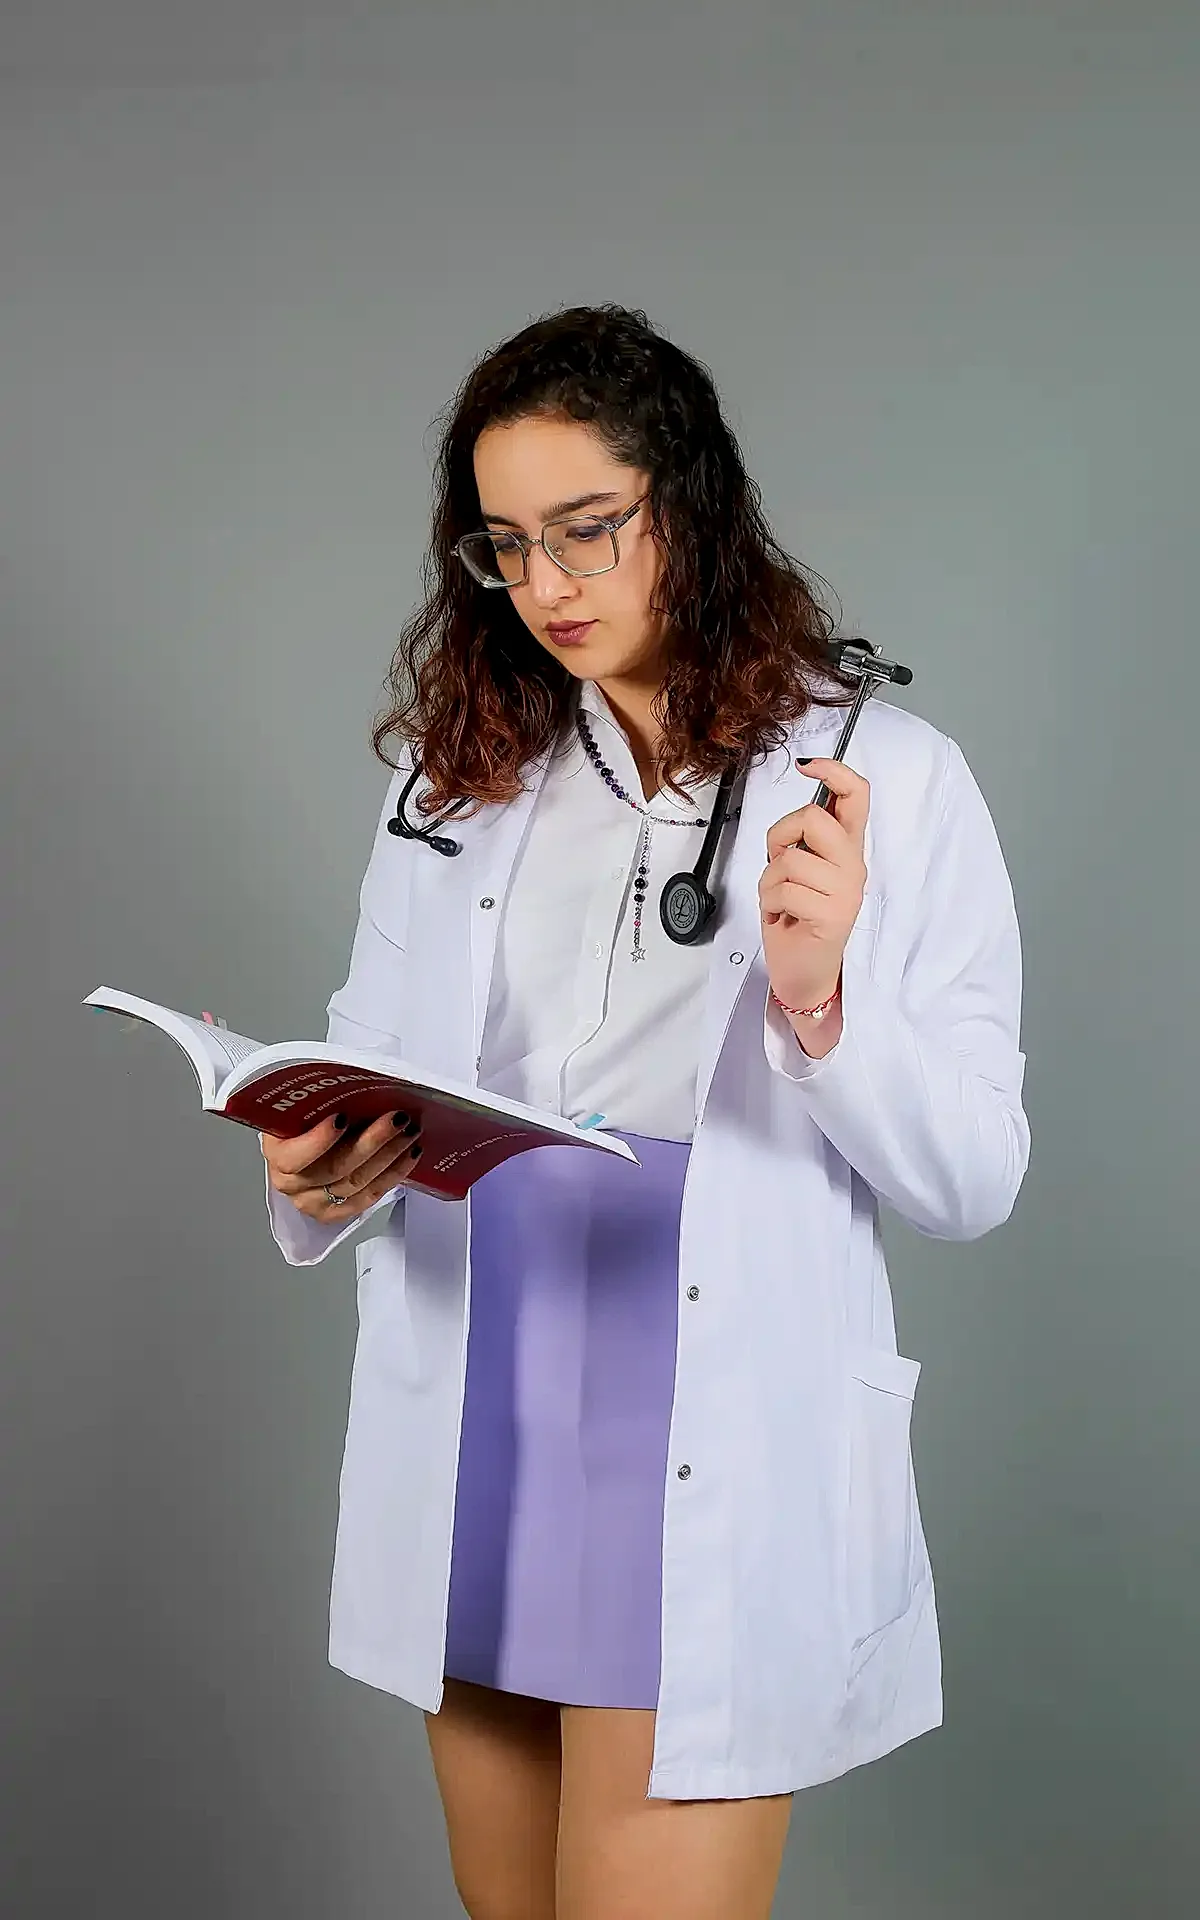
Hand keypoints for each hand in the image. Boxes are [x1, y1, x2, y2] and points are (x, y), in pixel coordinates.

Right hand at [261, 1108, 423, 1224]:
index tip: (342, 1117)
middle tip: (397, 1119)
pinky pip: (369, 1197)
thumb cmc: (307, 1120)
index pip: (294, 1157)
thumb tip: (358, 1084)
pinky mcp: (336, 1212)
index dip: (319, 1141)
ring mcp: (313, 1202)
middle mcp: (291, 1183)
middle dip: (372, 1142)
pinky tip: (409, 1155)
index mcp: (277, 1153)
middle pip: (335, 1169)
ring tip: (410, 1132)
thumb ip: (322, 1100)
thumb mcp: (306, 1105)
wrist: (306, 1144)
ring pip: (356, 1183)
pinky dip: (393, 1174)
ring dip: (390, 1156)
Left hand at [759, 758, 869, 1027]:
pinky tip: (783, 917)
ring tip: (781, 900)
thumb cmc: (796, 917)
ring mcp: (846, 891)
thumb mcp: (799, 870)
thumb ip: (802, 840)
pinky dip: (770, 903)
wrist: (803, 971)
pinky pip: (784, 889)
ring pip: (791, 858)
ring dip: (770, 880)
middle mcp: (853, 866)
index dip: (834, 772)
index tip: (808, 765)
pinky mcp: (832, 915)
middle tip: (779, 862)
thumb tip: (798, 813)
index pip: (856, 797)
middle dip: (781, 834)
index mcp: (847, 849)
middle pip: (813, 818)